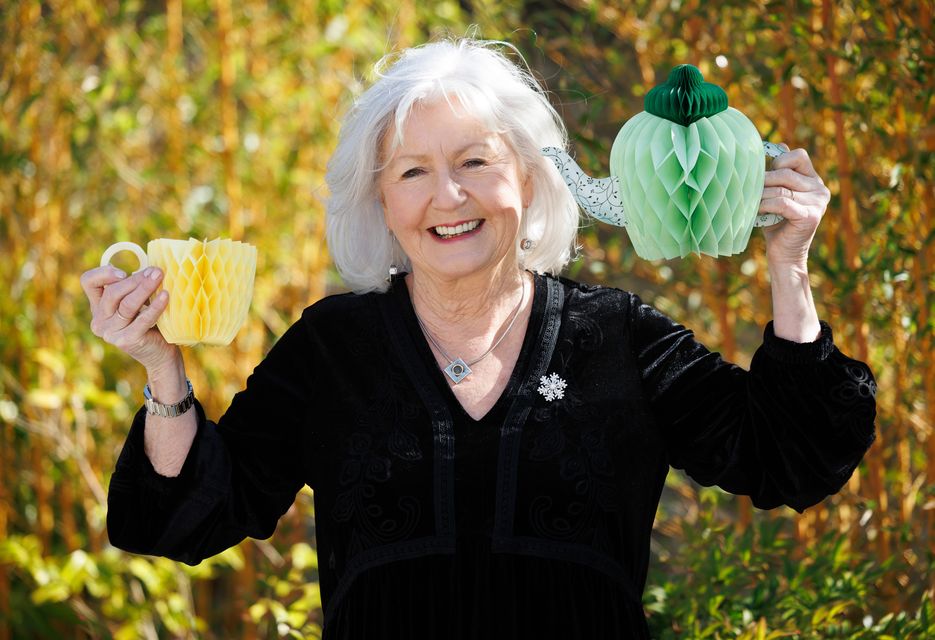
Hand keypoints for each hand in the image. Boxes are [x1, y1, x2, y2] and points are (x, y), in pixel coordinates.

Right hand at [80, 265, 178, 371]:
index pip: (88, 282)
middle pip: (112, 293)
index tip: (124, 272)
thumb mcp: (138, 302)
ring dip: (145, 288)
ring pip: (127, 304)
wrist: (159, 353)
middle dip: (135, 280)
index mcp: (98, 307)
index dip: (103, 273)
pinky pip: (142, 319)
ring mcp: (110, 333)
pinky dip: (155, 306)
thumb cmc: (150, 322)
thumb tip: (150, 267)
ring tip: (160, 277)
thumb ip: (135, 287)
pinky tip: (165, 295)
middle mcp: (99, 320)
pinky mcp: (126, 341)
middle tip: (156, 271)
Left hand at [759, 144, 830, 268]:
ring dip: (761, 194)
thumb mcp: (777, 194)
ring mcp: (818, 203)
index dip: (778, 161)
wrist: (783, 253)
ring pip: (782, 189)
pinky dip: (765, 205)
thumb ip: (779, 173)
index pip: (798, 156)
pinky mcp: (810, 216)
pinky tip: (755, 210)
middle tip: (748, 189)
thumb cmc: (776, 223)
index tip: (763, 174)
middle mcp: (820, 189)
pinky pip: (782, 203)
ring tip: (749, 200)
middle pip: (786, 173)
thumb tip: (778, 145)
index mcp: (813, 180)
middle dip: (764, 180)